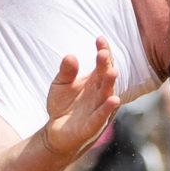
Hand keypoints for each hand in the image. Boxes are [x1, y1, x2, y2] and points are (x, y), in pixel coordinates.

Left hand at [41, 37, 120, 156]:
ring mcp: (98, 109)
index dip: (103, 51)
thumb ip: (66, 71)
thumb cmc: (63, 105)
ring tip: (112, 72)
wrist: (56, 131)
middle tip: (103, 53)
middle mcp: (99, 93)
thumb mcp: (60, 84)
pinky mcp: (93, 125)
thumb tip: (70, 56)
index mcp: (94, 81)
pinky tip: (113, 99)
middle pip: (105, 77)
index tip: (100, 39)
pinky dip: (107, 108)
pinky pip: (101, 115)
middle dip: (106, 65)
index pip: (102, 63)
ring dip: (110, 84)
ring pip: (107, 95)